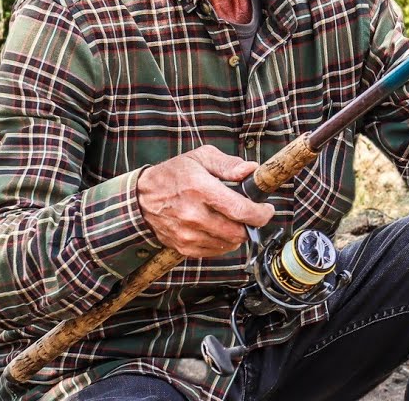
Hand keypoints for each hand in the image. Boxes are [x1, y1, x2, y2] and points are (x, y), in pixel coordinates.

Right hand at [137, 145, 274, 257]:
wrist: (141, 198)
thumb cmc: (174, 174)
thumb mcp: (200, 157)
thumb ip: (228, 164)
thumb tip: (251, 171)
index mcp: (200, 189)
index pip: (240, 210)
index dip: (260, 213)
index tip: (267, 209)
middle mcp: (193, 215)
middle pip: (237, 232)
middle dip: (252, 224)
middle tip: (253, 214)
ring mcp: (187, 234)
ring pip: (228, 244)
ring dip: (238, 234)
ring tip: (234, 220)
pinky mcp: (183, 247)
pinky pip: (214, 251)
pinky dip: (223, 242)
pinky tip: (220, 228)